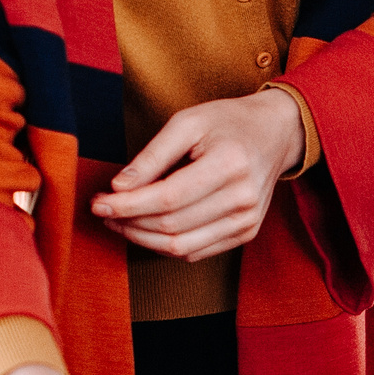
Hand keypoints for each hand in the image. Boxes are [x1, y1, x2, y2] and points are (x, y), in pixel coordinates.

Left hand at [91, 87, 304, 261]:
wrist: (276, 134)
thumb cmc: (228, 122)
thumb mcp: (188, 122)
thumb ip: (152, 155)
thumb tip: (118, 187)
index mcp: (230, 164)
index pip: (168, 198)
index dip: (128, 205)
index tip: (97, 201)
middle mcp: (243, 198)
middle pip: (172, 226)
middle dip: (129, 222)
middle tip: (102, 210)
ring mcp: (247, 221)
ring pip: (182, 248)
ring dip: (142, 239)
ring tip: (118, 222)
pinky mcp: (246, 233)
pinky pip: (196, 253)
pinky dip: (165, 247)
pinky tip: (145, 230)